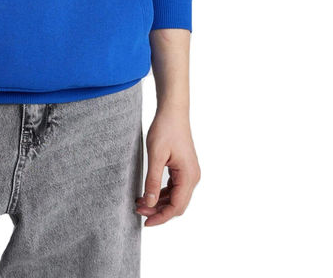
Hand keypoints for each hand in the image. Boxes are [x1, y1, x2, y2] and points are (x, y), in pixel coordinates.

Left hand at [134, 108, 199, 225]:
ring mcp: (189, 173)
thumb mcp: (155, 155)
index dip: (161, 217)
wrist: (173, 111)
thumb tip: (149, 203)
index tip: (145, 222)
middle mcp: (193, 177)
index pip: (176, 206)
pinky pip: (174, 188)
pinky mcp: (184, 169)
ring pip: (176, 197)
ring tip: (140, 202)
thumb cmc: (165, 129)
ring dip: (159, 203)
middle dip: (158, 211)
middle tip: (138, 210)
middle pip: (177, 205)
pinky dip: (162, 193)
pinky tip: (148, 193)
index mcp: (189, 176)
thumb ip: (152, 180)